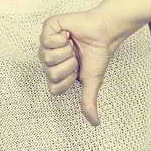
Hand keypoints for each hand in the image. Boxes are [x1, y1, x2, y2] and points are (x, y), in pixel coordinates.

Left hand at [38, 8, 117, 126]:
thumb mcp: (92, 81)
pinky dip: (62, 38)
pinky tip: (68, 34)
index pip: (52, 87)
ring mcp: (46, 42)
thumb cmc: (97, 54)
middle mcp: (48, 58)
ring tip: (72, 44)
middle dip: (69, 64)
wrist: (104, 33)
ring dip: (66, 51)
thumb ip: (88, 102)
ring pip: (47, 57)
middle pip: (49, 72)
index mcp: (55, 71)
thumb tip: (95, 123)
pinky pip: (47, 39)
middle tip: (75, 55)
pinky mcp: (48, 27)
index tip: (77, 70)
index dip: (68, 80)